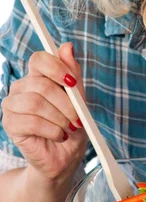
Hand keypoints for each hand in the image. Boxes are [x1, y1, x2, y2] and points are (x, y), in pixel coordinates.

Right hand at [2, 42, 87, 183]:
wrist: (65, 155)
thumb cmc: (72, 125)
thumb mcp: (79, 98)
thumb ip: (73, 73)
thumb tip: (67, 46)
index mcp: (37, 77)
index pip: (38, 59)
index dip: (56, 67)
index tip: (72, 83)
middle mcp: (21, 87)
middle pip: (40, 84)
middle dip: (65, 103)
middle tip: (77, 118)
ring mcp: (12, 105)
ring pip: (35, 103)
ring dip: (59, 118)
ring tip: (68, 128)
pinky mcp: (10, 124)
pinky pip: (31, 122)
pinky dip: (52, 130)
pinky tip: (59, 135)